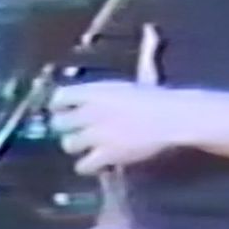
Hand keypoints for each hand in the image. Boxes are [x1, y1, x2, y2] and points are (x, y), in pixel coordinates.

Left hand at [47, 81, 186, 175]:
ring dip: (75, 146)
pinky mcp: (106, 154)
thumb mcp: (129, 84)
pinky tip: (96, 163)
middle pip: (59, 122)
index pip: (60, 96)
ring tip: (87, 147)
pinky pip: (83, 165)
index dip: (58, 105)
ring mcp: (97, 134)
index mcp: (94, 91)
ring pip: (68, 144)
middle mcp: (90, 112)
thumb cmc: (154, 98)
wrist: (170, 118)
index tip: (62, 110)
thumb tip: (125, 62)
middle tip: (73, 130)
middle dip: (64, 127)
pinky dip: (87, 166)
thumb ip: (110, 85)